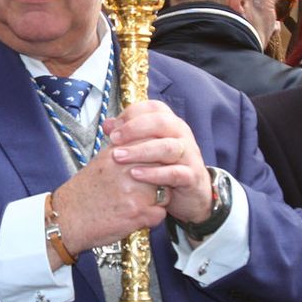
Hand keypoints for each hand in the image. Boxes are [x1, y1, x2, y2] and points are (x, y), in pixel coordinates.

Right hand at [51, 101, 207, 255]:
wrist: (66, 219)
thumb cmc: (83, 193)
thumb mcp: (101, 162)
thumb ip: (123, 150)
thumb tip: (141, 139)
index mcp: (119, 154)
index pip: (154, 147)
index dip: (156, 158)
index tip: (152, 166)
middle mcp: (129, 170)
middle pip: (163, 169)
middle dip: (159, 178)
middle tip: (145, 188)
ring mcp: (135, 192)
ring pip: (166, 192)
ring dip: (156, 199)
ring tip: (137, 203)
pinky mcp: (138, 214)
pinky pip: (160, 214)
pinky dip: (151, 218)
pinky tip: (135, 217)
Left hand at [106, 101, 211, 223]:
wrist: (193, 193)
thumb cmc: (166, 166)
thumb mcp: (147, 148)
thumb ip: (129, 135)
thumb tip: (108, 124)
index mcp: (171, 123)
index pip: (154, 108)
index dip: (132, 113)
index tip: (113, 127)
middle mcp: (182, 135)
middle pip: (161, 122)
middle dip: (134, 129)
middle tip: (113, 139)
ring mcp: (189, 155)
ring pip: (167, 147)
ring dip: (140, 151)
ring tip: (118, 157)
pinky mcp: (192, 176)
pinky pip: (174, 173)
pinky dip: (154, 173)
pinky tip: (135, 174)